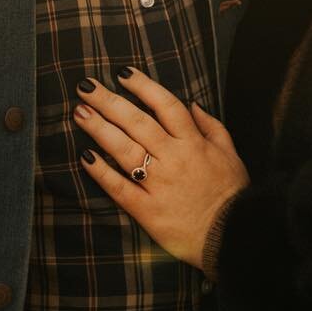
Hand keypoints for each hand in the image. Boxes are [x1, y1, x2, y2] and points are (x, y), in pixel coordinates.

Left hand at [73, 68, 247, 268]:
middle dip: (109, 101)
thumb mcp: (230, 153)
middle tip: (86, 87)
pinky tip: (85, 158)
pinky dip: (101, 172)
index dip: (143, 86)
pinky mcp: (147, 210)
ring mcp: (158, 184)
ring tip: (80, 113)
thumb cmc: (231, 194)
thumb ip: (211, 126)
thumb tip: (192, 104)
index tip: (123, 73)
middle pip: (136, 122)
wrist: (231, 237)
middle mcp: (173, 158)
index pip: (165, 105)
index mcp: (193, 142)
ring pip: (124, 149)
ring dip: (99, 129)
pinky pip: (119, 187)